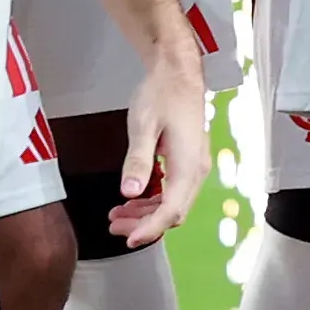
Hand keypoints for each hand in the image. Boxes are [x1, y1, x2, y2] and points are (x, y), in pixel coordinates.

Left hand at [109, 51, 210, 250]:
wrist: (177, 71)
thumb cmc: (161, 94)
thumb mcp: (144, 126)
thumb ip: (138, 160)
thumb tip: (130, 193)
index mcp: (188, 166)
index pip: (170, 210)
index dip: (149, 229)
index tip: (127, 239)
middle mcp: (196, 170)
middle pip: (173, 212)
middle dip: (144, 224)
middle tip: (113, 225)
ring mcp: (194, 166)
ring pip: (173, 203)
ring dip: (147, 214)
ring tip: (117, 215)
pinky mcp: (187, 160)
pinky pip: (172, 191)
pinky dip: (153, 200)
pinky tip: (133, 198)